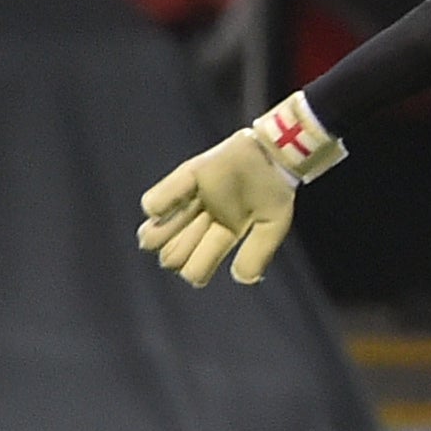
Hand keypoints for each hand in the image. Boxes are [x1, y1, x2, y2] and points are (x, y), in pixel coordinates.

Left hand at [134, 95, 338, 287]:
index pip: (196, 268)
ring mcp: (190, 201)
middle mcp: (202, 222)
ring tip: (163, 227)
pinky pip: (156, 201)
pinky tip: (161, 211)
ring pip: (155, 233)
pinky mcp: (184, 178)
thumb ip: (259, 252)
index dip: (196, 268)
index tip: (207, 256)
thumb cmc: (275, 189)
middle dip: (175, 254)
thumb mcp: (273, 224)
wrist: (273, 152)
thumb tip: (243, 279)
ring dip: (158, 236)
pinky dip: (157, 206)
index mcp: (224, 234)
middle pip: (172, 256)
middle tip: (188, 240)